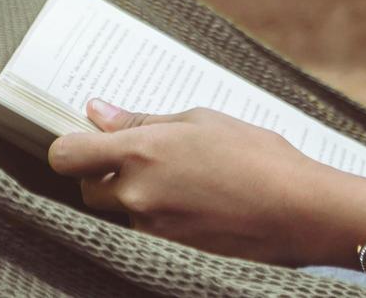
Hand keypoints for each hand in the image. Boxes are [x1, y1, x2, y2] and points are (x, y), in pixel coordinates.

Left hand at [46, 99, 337, 265]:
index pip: (66, 156)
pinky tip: (195, 205)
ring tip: (183, 183)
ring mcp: (151, 229)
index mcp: (140, 153)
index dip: (70, 147)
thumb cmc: (257, 157)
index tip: (85, 142)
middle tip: (143, 160)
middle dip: (104, 174)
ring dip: (136, 198)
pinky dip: (159, 219)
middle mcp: (136, 195)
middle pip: (87, 188)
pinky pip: (146, 232)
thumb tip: (97, 112)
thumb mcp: (200, 121)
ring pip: (120, 212)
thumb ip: (142, 121)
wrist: (299, 211)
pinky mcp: (168, 253)